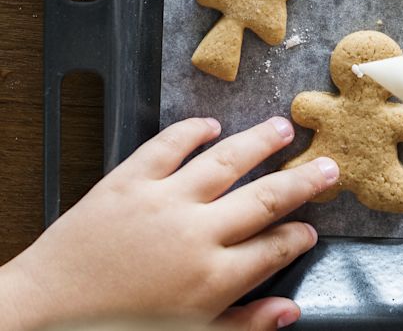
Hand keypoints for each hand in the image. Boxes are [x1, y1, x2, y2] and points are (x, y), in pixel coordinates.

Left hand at [2, 117, 338, 329]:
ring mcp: (164, 203)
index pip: (274, 249)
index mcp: (212, 281)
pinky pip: (168, 146)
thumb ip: (243, 325)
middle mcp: (197, 235)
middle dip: (303, 181)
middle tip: (329, 164)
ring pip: (228, 161)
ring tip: (283, 127)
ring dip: (260, 142)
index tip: (311, 229)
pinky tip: (211, 125)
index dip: (299, 236)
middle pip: (266, 199)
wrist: (40, 319)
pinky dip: (192, 131)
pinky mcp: (128, 182)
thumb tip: (290, 310)